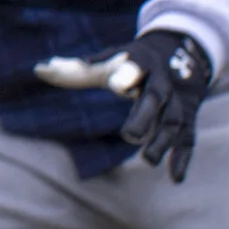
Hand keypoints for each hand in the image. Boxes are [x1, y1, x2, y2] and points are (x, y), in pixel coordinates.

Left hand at [34, 28, 213, 182]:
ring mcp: (178, 99)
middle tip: (129, 136)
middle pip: (156, 97)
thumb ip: (79, 68)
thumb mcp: (109, 59)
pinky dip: (183, 158)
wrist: (181, 51)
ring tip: (148, 161)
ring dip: (163, 141)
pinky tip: (175, 178)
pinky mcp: (189, 116)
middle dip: (145, 116)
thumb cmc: (132, 61)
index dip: (127, 74)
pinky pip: (189, 138)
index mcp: (139, 62)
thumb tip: (39, 68)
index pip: (134, 66)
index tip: (115, 85)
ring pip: (174, 120)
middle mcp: (162, 81)